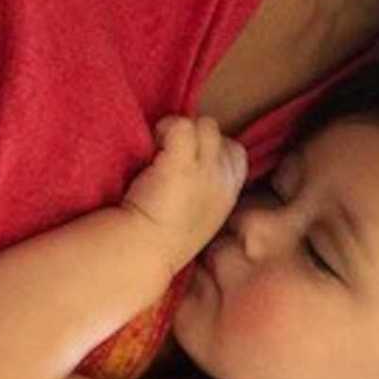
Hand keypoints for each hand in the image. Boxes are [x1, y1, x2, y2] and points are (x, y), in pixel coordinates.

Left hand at [123, 116, 246, 273]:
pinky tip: (152, 146)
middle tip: (168, 153)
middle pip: (218, 134)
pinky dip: (164, 129)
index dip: (210, 148)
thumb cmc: (162, 240)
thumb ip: (204, 190)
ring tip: (158, 148)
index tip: (187, 161)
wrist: (142, 253)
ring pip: (204, 124)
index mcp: (228, 195)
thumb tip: (193, 167)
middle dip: (193, 137)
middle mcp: (223, 180)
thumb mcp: (199, 217)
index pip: (235, 153)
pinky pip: (181, 125)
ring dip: (179, 129)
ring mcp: (205, 170)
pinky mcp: (182, 163)